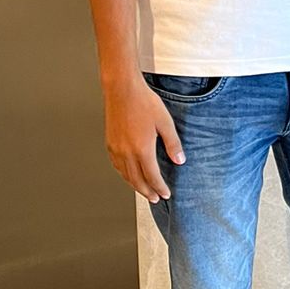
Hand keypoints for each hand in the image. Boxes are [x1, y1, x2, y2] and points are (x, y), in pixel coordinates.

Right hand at [102, 71, 185, 202]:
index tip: (165, 194)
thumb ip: (173, 143)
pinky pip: (117, 166)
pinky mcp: (110, 143)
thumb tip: (179, 160)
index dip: (160, 188)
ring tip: (144, 190)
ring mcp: (116, 149)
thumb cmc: (143, 102)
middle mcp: (126, 152)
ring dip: (135, 185)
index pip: (152, 177)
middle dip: (148, 192)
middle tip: (155, 199)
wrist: (122, 90)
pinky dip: (124, 175)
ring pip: (125, 175)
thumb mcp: (165, 122)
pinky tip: (128, 174)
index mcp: (141, 149)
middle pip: (137, 180)